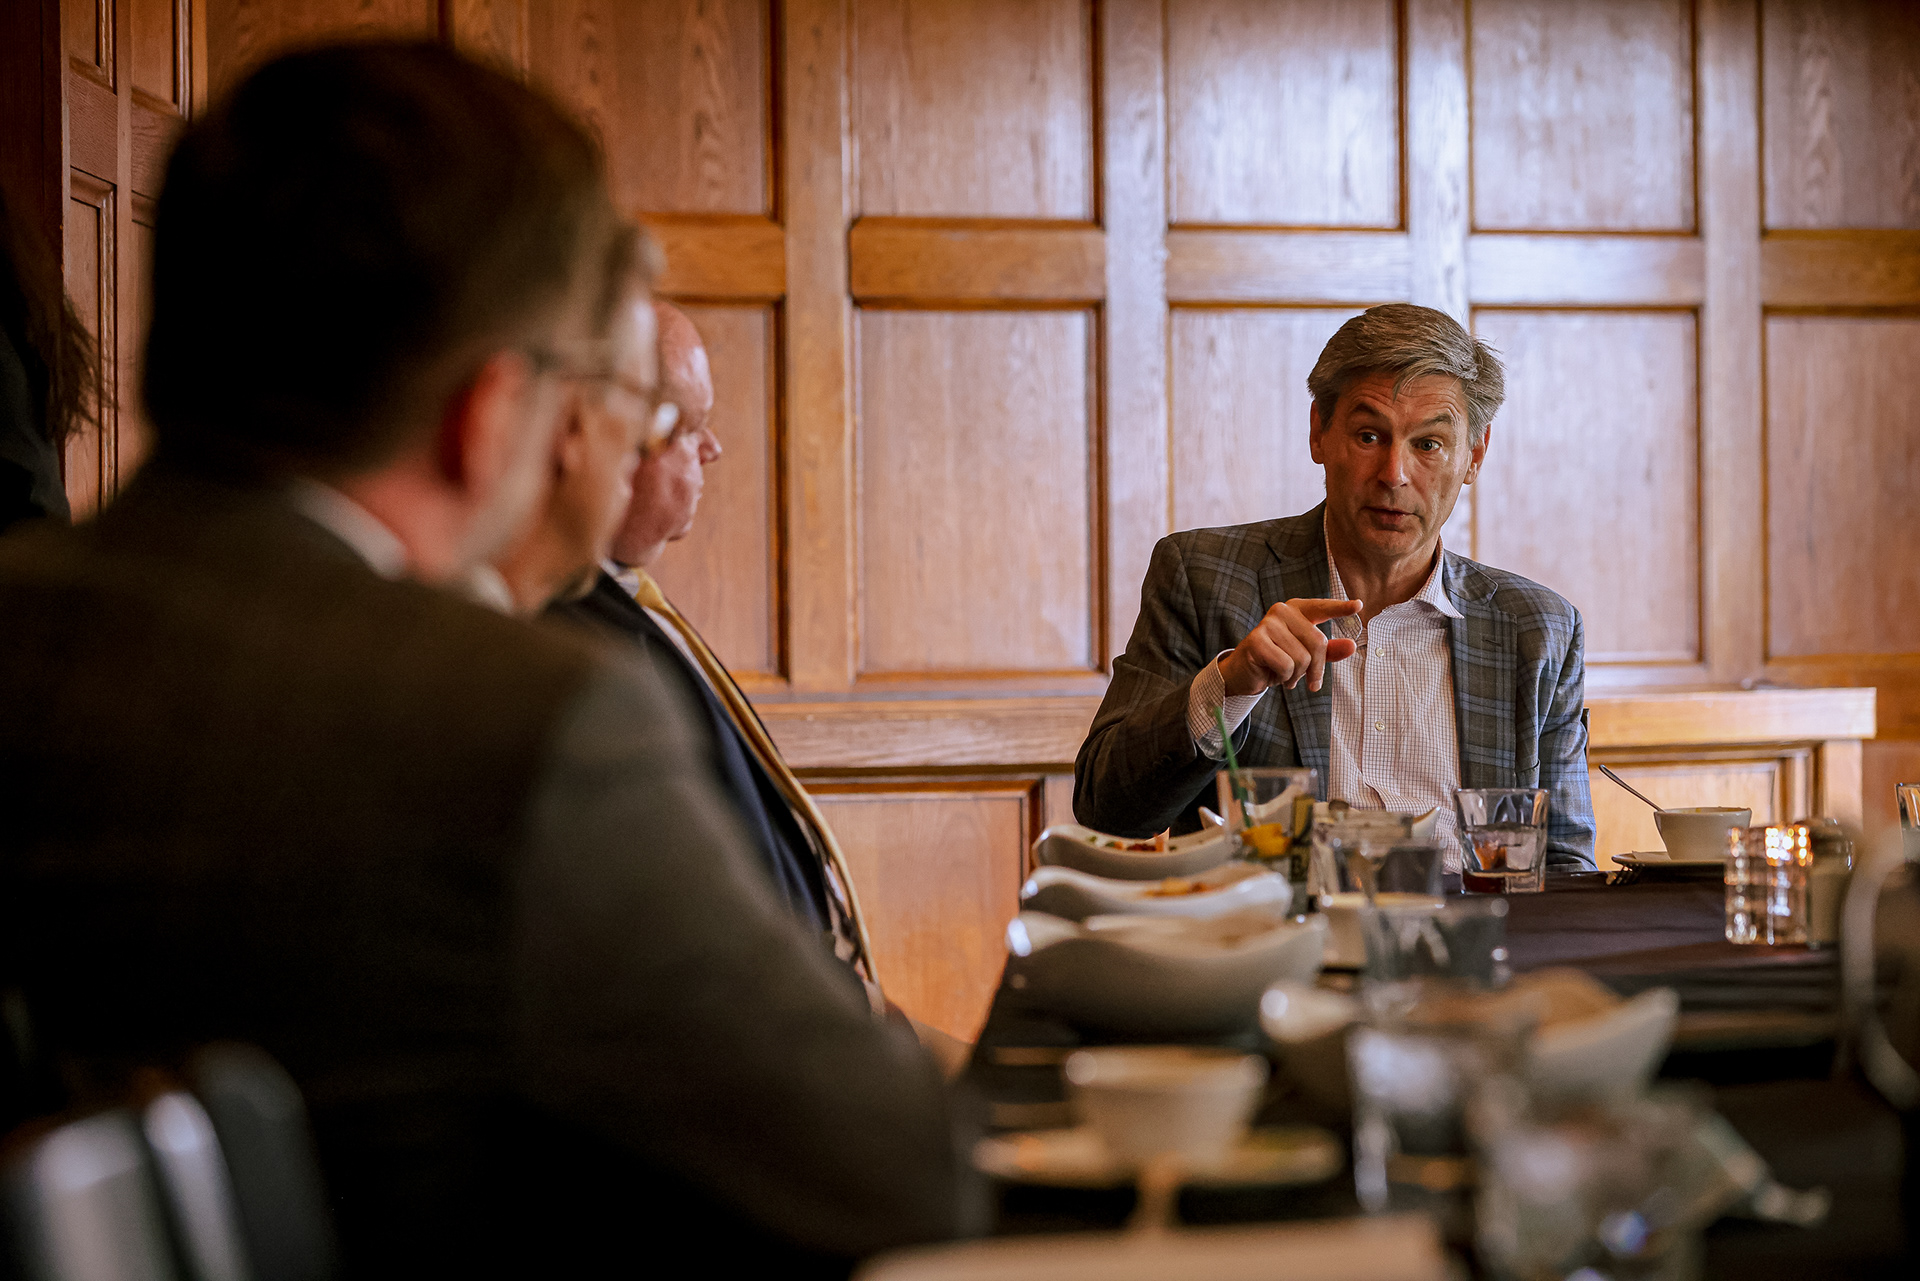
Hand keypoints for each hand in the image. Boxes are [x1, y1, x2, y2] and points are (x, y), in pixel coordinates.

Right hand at [1218, 598, 1361, 695]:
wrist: (1244, 674)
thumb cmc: (1276, 662)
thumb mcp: (1306, 657)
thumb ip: (1328, 651)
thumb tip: (1351, 646)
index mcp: (1296, 610)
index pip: (1321, 607)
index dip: (1340, 608)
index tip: (1358, 605)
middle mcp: (1282, 611)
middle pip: (1318, 642)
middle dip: (1316, 668)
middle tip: (1309, 681)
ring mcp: (1268, 624)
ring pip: (1302, 658)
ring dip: (1296, 675)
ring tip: (1285, 675)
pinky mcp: (1256, 640)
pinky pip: (1286, 665)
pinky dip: (1283, 677)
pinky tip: (1273, 675)